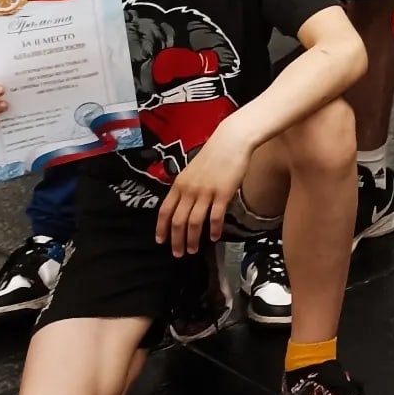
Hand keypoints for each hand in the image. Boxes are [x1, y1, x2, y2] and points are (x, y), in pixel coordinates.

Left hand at [155, 123, 252, 255]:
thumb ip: (186, 187)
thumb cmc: (214, 154)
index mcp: (179, 184)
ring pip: (194, 222)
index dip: (161, 229)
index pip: (164, 211)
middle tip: (178, 253)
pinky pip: (215, 217)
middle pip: (177, 221)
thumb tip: (183, 206)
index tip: (161, 241)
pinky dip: (213, 230)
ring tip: (193, 250)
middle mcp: (189, 190)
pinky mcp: (223, 193)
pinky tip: (214, 237)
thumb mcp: (192, 170)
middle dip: (176, 240)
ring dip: (192, 239)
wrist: (232, 140)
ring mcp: (206, 192)